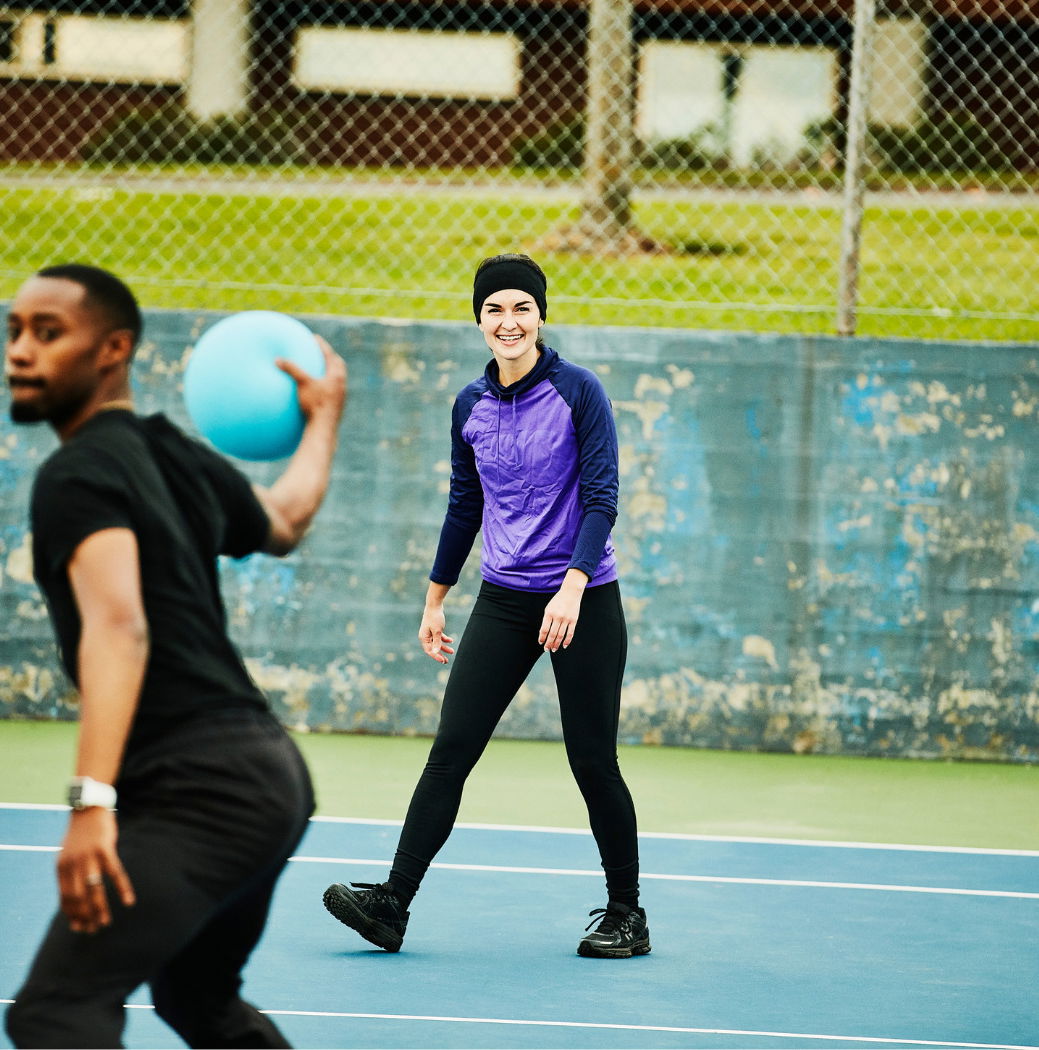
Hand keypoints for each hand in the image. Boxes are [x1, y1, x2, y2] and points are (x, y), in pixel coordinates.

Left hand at [57, 809, 135, 933]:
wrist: (88, 809)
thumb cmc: (80, 834)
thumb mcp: (68, 855)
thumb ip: (71, 874)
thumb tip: (75, 897)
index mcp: (62, 868)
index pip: (65, 898)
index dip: (72, 915)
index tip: (79, 928)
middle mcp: (72, 864)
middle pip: (78, 898)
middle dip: (85, 916)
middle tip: (93, 930)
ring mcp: (88, 857)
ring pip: (94, 889)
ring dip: (99, 909)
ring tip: (104, 923)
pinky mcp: (105, 849)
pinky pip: (115, 873)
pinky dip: (122, 888)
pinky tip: (129, 900)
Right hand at [276, 336, 347, 425]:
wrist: (324, 428)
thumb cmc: (314, 405)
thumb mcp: (302, 384)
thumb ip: (291, 370)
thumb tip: (277, 359)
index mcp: (336, 376)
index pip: (330, 355)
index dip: (322, 345)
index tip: (315, 338)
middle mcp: (342, 385)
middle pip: (338, 366)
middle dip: (331, 358)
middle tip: (322, 353)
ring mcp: (341, 397)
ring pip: (338, 380)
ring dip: (330, 373)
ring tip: (321, 371)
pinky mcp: (337, 408)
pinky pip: (333, 393)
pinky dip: (326, 387)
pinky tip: (316, 393)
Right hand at [419, 604, 454, 663]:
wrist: (434, 605)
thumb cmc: (435, 618)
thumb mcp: (437, 631)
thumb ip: (437, 642)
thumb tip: (435, 652)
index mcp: (423, 638)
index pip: (429, 650)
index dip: (436, 656)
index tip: (443, 660)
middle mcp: (425, 636)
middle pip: (433, 648)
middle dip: (440, 654)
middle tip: (446, 661)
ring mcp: (429, 633)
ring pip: (436, 643)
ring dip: (444, 647)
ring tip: (452, 651)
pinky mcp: (433, 629)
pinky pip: (439, 637)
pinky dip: (444, 639)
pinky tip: (451, 641)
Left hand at [539, 571, 587, 651]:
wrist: (570, 593)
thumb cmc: (558, 601)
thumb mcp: (548, 608)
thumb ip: (546, 620)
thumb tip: (544, 633)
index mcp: (549, 613)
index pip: (544, 629)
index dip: (542, 637)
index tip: (540, 643)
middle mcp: (558, 617)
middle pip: (552, 634)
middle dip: (548, 643)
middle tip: (546, 649)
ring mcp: (566, 619)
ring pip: (561, 635)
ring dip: (556, 644)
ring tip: (554, 649)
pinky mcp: (574, 620)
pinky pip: (570, 633)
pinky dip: (567, 641)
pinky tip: (564, 646)